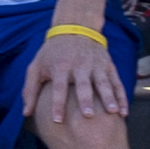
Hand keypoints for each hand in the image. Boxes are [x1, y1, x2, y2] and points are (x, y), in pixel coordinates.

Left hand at [22, 19, 133, 135]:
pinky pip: (117, 83)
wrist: (75, 28)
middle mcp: (79, 66)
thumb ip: (30, 89)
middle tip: (88, 115)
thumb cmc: (52, 53)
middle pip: (83, 85)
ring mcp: (96, 66)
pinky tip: (124, 112)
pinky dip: (121, 97)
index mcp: (60, 67)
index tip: (58, 120)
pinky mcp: (108, 66)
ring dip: (108, 98)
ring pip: (104, 83)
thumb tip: (25, 113)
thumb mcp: (36, 66)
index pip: (59, 87)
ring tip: (113, 112)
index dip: (58, 104)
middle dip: (86, 100)